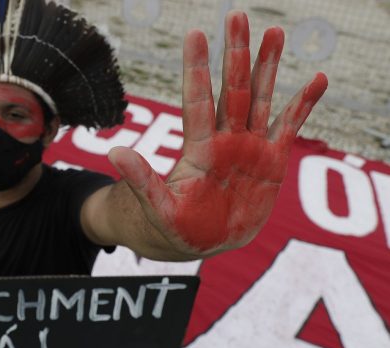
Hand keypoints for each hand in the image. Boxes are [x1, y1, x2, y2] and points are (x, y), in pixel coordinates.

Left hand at [108, 10, 326, 254]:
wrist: (196, 241)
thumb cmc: (172, 226)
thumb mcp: (156, 207)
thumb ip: (141, 182)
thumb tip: (114, 153)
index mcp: (199, 149)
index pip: (197, 100)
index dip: (197, 69)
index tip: (195, 34)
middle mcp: (224, 139)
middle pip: (233, 89)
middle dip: (235, 54)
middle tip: (236, 14)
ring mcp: (249, 148)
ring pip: (261, 99)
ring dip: (268, 67)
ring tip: (275, 32)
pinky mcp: (271, 162)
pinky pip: (289, 128)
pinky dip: (303, 105)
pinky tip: (317, 79)